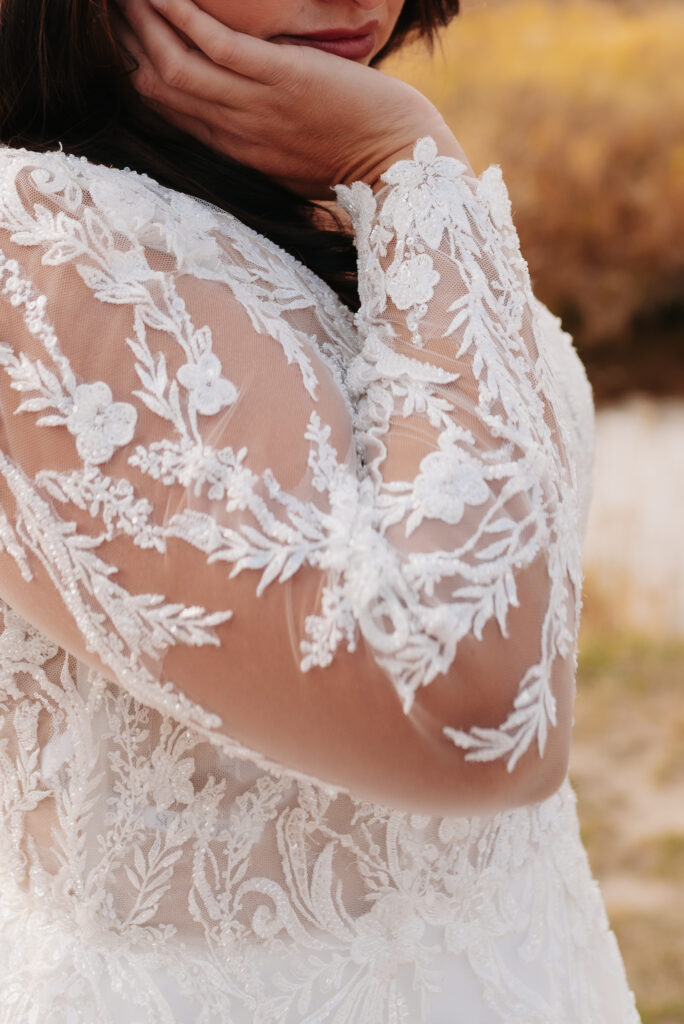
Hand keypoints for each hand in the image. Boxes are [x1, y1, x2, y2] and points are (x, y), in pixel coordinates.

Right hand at [116, 0, 461, 197]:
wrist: (398, 164)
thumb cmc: (353, 160)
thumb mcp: (293, 159)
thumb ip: (260, 138)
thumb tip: (244, 112)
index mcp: (235, 152)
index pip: (169, 112)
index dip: (137, 72)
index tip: (123, 41)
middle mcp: (234, 133)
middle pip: (159, 87)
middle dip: (128, 42)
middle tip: (110, 7)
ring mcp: (255, 108)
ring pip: (175, 64)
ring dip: (144, 22)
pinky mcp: (281, 81)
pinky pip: (216, 45)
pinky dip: (183, 16)